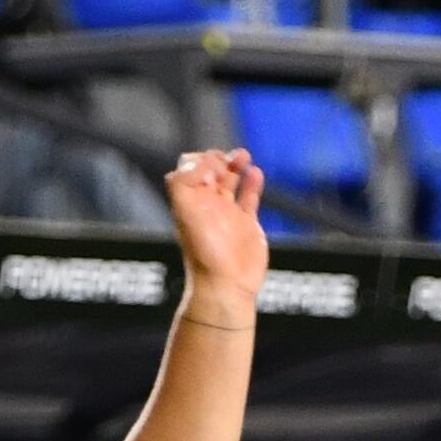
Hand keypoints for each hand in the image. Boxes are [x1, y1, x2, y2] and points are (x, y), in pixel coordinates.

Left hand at [163, 150, 268, 311]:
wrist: (226, 284)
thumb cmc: (204, 252)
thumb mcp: (185, 211)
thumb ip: (184, 182)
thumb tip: (201, 163)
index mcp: (191, 200)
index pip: (190, 167)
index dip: (201, 159)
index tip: (212, 165)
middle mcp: (208, 205)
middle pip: (211, 171)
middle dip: (218, 159)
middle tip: (226, 161)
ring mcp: (228, 214)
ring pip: (231, 181)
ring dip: (236, 165)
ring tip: (243, 156)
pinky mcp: (247, 225)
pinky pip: (250, 198)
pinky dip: (253, 183)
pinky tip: (256, 173)